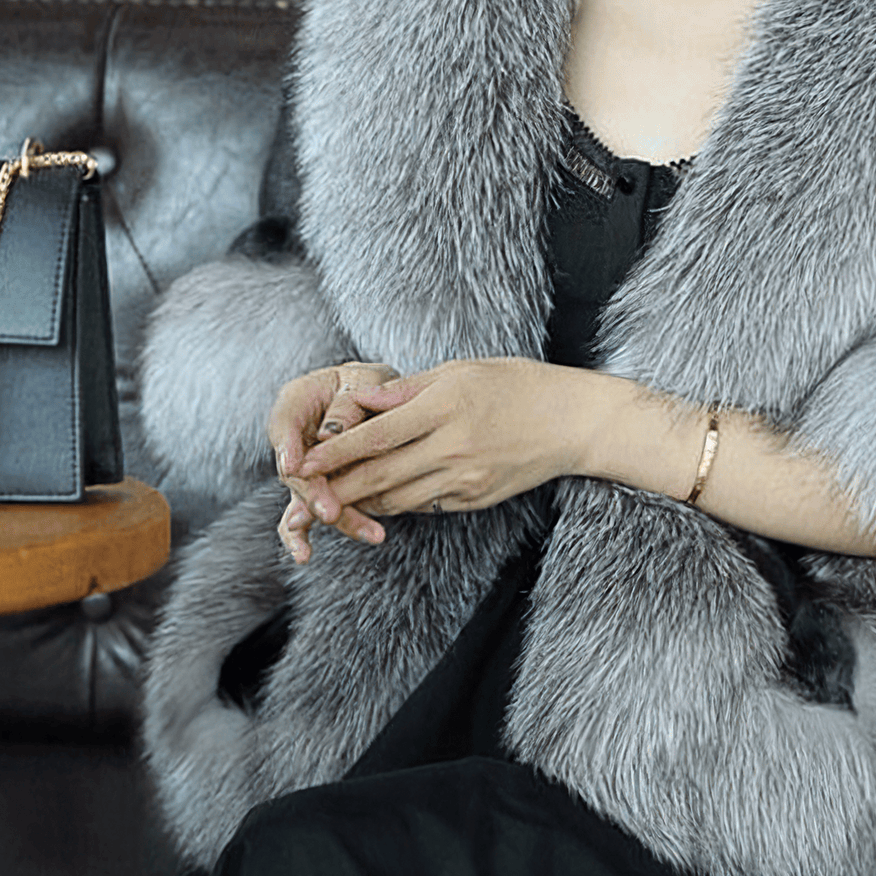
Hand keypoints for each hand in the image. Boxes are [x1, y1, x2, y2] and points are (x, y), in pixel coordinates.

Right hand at [267, 361, 398, 562]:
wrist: (376, 396)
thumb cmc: (369, 383)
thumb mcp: (364, 381)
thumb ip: (347, 403)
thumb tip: (329, 434)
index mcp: (296, 401)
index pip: (284, 424)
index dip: (287, 447)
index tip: (293, 467)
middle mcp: (292, 438)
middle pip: (296, 470)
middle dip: (313, 493)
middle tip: (331, 511)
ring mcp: (303, 467)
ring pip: (305, 497)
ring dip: (331, 516)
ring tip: (361, 533)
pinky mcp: (318, 490)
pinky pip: (306, 513)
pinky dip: (302, 535)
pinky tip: (303, 556)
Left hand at [285, 358, 597, 548]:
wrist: (572, 423)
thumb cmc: (518, 386)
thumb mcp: (461, 371)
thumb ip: (407, 391)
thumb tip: (360, 402)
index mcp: (445, 407)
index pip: (375, 436)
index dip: (334, 451)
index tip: (303, 460)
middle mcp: (452, 447)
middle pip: (379, 476)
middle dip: (336, 487)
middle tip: (302, 493)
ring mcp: (465, 478)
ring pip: (397, 499)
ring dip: (361, 501)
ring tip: (331, 498)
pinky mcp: (475, 499)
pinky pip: (425, 505)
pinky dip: (398, 502)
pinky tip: (380, 499)